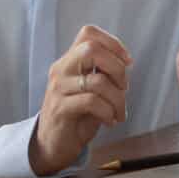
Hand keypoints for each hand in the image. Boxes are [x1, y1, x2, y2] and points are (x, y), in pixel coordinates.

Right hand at [29, 25, 132, 174]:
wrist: (51, 145)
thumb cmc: (76, 116)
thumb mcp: (90, 89)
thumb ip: (102, 73)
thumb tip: (124, 63)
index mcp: (69, 61)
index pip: (88, 32)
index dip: (113, 42)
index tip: (127, 62)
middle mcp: (61, 69)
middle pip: (92, 48)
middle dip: (117, 68)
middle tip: (123, 88)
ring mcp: (59, 88)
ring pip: (98, 80)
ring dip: (118, 99)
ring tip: (119, 113)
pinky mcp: (60, 109)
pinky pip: (92, 102)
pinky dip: (108, 112)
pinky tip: (109, 121)